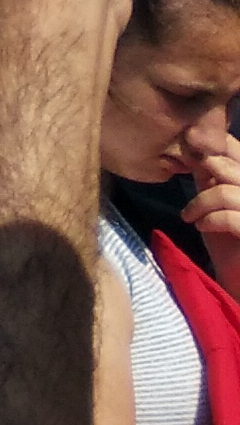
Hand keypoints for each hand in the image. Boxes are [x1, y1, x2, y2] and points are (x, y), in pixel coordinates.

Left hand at [180, 121, 239, 282]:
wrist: (237, 279)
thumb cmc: (227, 241)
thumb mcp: (214, 201)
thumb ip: (209, 176)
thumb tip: (191, 146)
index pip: (236, 149)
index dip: (214, 144)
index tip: (189, 146)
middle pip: (232, 165)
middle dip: (204, 170)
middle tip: (189, 178)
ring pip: (226, 192)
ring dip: (200, 202)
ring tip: (188, 215)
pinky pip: (230, 217)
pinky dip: (209, 218)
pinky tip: (200, 225)